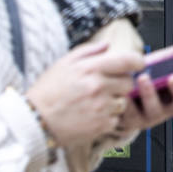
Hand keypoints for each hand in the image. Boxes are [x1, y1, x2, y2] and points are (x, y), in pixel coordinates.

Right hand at [25, 39, 144, 145]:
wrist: (34, 122)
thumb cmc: (48, 91)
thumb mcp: (63, 63)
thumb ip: (88, 50)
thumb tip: (108, 45)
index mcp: (90, 69)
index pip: (127, 60)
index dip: (137, 61)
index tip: (137, 64)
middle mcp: (98, 87)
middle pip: (128, 82)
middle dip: (121, 83)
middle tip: (106, 87)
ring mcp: (101, 107)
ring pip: (123, 102)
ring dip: (114, 102)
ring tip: (95, 103)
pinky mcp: (101, 126)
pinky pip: (116, 119)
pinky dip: (108, 118)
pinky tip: (92, 116)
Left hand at [121, 55, 172, 134]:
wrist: (120, 93)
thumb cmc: (146, 76)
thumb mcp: (161, 64)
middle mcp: (168, 108)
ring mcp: (150, 116)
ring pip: (155, 109)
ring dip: (150, 93)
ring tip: (143, 77)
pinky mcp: (131, 120)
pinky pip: (130, 112)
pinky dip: (128, 100)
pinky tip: (124, 89)